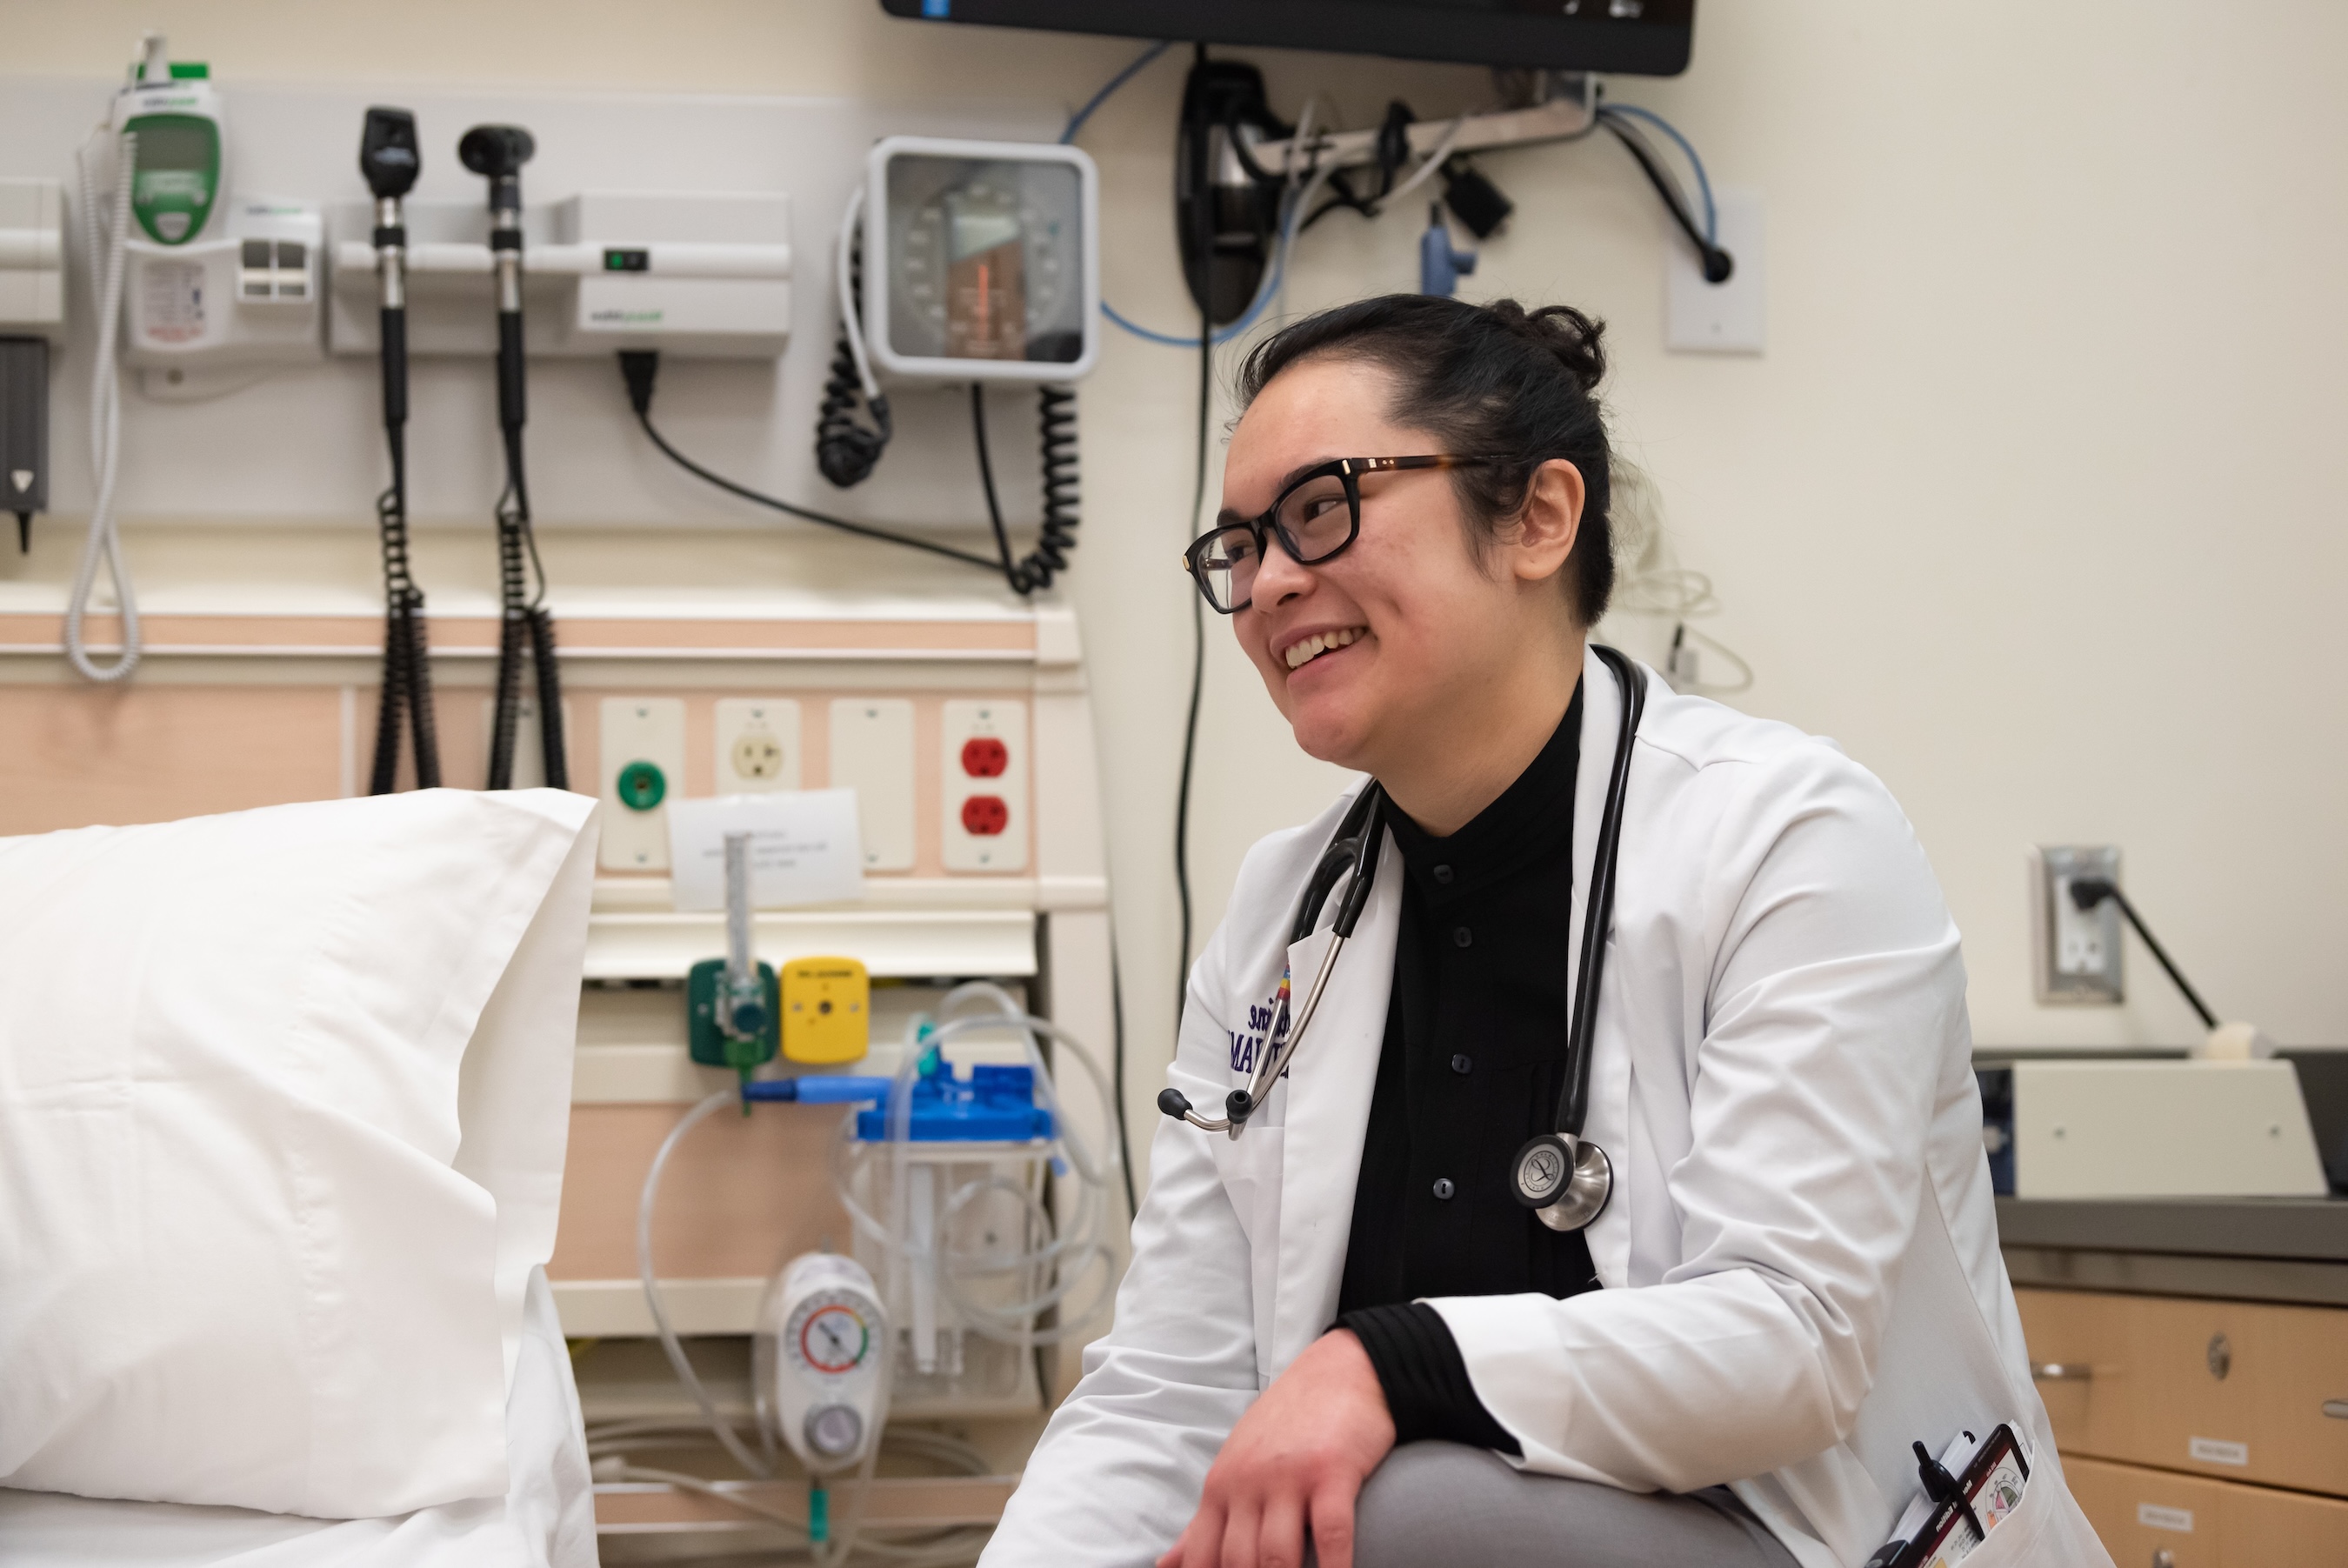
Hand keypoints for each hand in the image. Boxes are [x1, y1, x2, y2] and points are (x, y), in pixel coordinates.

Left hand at [1156, 1328, 1395, 1567]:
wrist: (1341, 1369)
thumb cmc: (1289, 1426)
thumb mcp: (1237, 1467)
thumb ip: (1209, 1521)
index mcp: (1220, 1489)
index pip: (1201, 1559)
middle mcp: (1247, 1484)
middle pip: (1236, 1565)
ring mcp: (1289, 1477)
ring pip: (1276, 1556)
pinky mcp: (1332, 1472)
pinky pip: (1332, 1533)